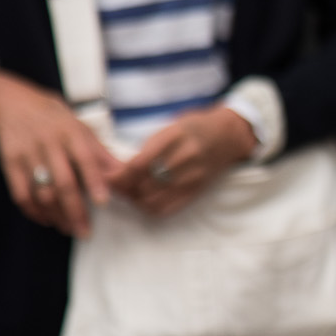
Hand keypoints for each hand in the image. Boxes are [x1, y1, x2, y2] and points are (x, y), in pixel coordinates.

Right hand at [0, 67, 121, 237]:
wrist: (11, 104)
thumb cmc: (54, 118)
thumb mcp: (80, 127)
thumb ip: (99, 152)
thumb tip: (122, 173)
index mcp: (70, 132)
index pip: (84, 158)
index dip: (94, 181)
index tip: (103, 202)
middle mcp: (48, 144)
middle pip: (63, 182)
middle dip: (75, 211)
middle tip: (85, 231)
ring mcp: (27, 155)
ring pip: (42, 193)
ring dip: (57, 215)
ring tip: (70, 229)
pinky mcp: (10, 165)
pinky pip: (21, 195)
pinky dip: (34, 212)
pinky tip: (48, 220)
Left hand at [111, 105, 256, 217]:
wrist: (228, 135)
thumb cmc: (194, 127)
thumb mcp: (170, 128)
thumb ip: (148, 148)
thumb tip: (119, 171)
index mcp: (175, 136)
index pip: (139, 164)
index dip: (119, 175)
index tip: (107, 177)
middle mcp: (185, 157)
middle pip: (144, 184)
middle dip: (123, 189)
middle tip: (113, 187)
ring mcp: (193, 176)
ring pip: (153, 199)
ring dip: (135, 200)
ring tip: (128, 193)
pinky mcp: (197, 189)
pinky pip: (168, 207)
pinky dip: (151, 208)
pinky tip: (144, 200)